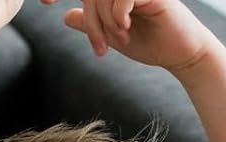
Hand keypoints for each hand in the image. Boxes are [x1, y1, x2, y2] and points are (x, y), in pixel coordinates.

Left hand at [48, 0, 212, 70]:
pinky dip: (118, 17)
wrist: (180, 53)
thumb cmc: (152, 43)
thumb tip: (66, 15)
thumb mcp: (114, 35)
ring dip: (106, 23)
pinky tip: (127, 29)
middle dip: (92, 22)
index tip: (45, 3)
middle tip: (102, 47)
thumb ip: (92, 24)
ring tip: (121, 38)